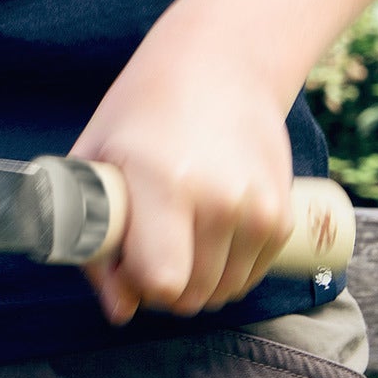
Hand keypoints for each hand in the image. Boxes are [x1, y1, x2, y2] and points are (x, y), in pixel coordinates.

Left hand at [72, 38, 295, 324]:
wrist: (221, 64)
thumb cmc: (143, 110)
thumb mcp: (99, 159)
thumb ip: (95, 239)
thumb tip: (118, 313)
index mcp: (162, 182)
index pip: (161, 281)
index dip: (137, 282)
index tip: (124, 258)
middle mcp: (217, 200)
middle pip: (192, 295)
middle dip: (162, 286)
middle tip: (145, 244)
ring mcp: (257, 209)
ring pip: (223, 292)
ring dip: (196, 280)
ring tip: (174, 232)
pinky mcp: (283, 215)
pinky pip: (250, 275)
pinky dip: (226, 269)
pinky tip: (204, 231)